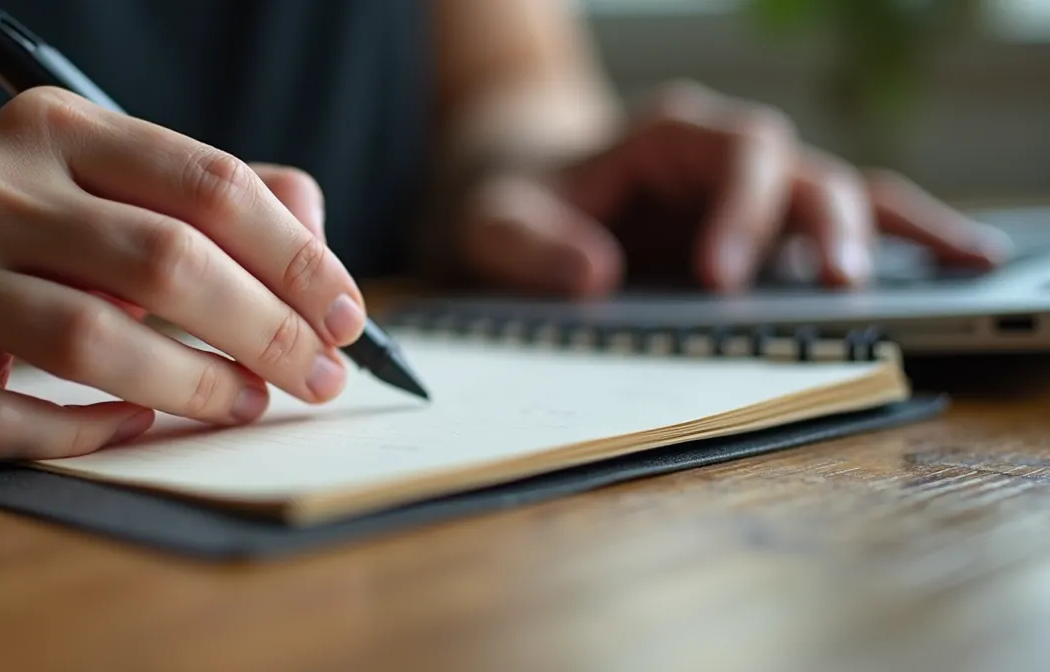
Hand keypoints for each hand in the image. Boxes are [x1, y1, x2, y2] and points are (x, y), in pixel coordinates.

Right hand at [0, 87, 366, 458]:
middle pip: (162, 261)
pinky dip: (92, 432)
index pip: (206, 184)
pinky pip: (12, 421)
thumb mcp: (97, 182)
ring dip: (196, 386)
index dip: (295, 257)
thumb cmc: (7, 231)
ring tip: (248, 402)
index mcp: (54, 131)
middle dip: (265, 329)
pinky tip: (137, 422)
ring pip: (91, 342)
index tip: (345, 315)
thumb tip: (316, 242)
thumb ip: (211, 199)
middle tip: (316, 376)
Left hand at [456, 81, 1010, 295]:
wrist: (520, 186)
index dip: (742, 211)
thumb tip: (597, 277)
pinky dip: (899, 236)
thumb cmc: (511, 198)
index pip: (735, 154)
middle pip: (801, 170)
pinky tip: (956, 259)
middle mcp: (722, 156)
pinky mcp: (760, 230)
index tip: (720, 279)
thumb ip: (529, 245)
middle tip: (838, 288)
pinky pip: (841, 221)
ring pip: (840, 190)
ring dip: (886, 232)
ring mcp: (748, 192)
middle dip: (824, 226)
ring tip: (958, 268)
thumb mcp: (494, 221)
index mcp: (667, 137)